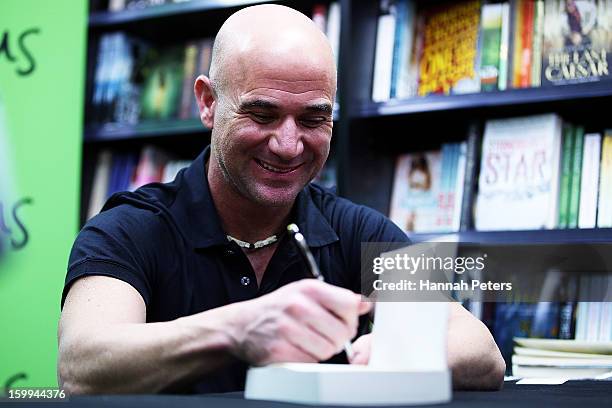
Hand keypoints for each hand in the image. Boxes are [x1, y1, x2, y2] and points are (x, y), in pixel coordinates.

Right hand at [230, 279, 371, 364]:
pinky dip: (307, 360)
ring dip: (322, 351)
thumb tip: (366, 304)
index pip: (349, 305)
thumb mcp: (305, 294)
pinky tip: (297, 349)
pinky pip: (310, 362)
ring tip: (309, 342)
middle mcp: (298, 305)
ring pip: (327, 350)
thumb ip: (337, 298)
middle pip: (341, 332)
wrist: (241, 325)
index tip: (343, 323)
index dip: (351, 319)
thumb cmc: (278, 308)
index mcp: (308, 288)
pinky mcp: (279, 350)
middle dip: (337, 339)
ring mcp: (287, 328)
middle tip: (324, 336)